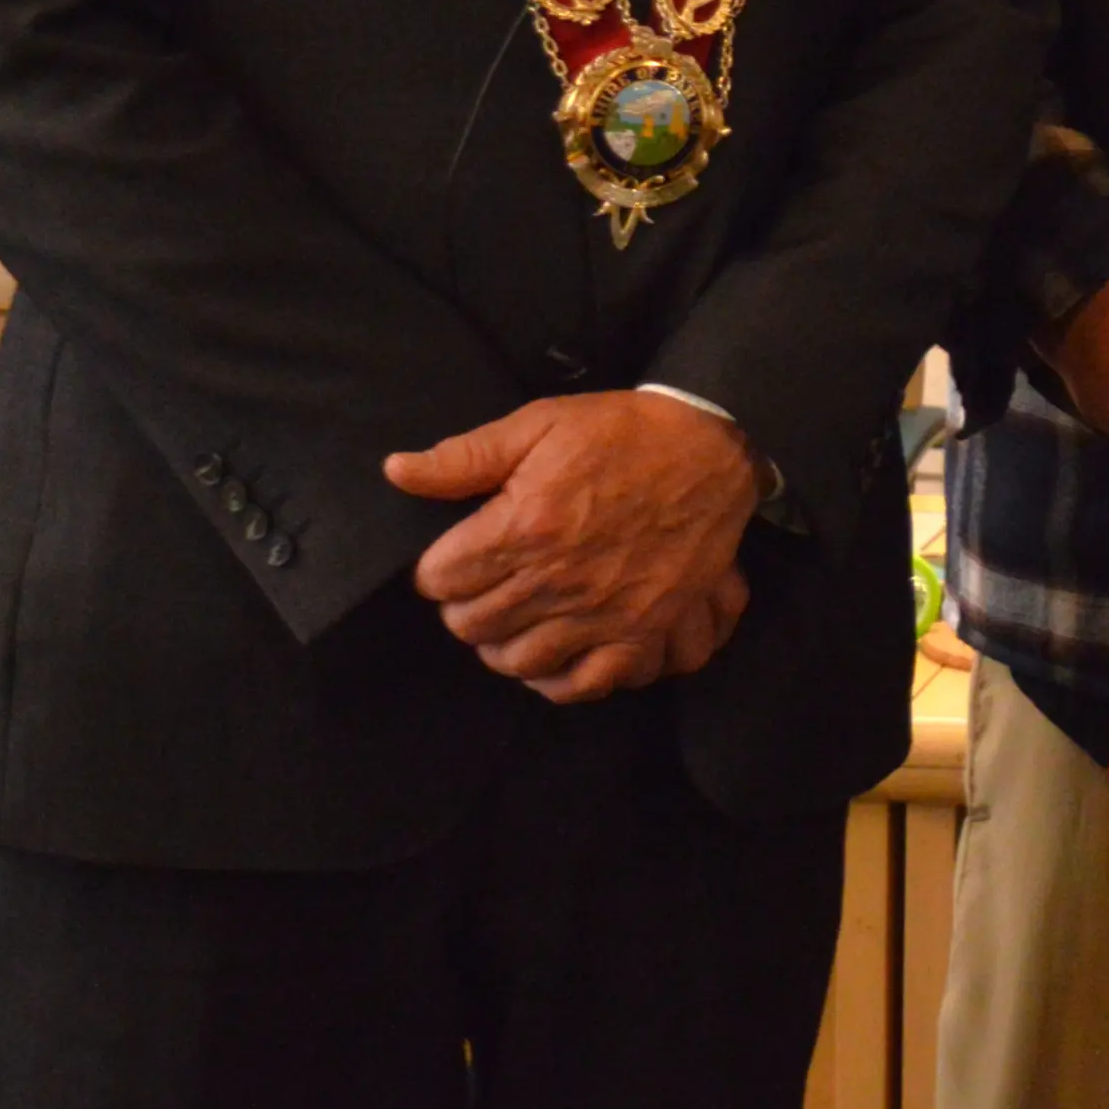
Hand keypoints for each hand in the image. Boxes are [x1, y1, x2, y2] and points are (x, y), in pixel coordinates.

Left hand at [385, 392, 763, 703]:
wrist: (712, 449)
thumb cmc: (622, 434)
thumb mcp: (540, 425)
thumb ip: (465, 456)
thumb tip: (397, 472)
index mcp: (525, 526)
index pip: (440, 578)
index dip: (439, 566)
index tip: (456, 555)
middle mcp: (557, 579)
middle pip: (470, 624)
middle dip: (464, 604)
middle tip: (482, 583)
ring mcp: (601, 612)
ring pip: (516, 659)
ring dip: (501, 643)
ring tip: (512, 618)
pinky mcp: (641, 631)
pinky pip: (585, 683)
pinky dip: (558, 681)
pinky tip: (550, 656)